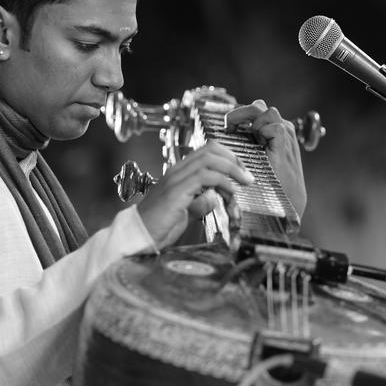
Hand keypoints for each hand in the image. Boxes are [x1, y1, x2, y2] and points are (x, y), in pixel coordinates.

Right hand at [136, 141, 253, 249]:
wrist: (138, 236)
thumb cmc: (158, 227)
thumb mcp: (185, 213)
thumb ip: (199, 203)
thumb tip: (214, 198)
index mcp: (179, 174)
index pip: (207, 152)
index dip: (228, 157)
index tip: (242, 172)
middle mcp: (177, 171)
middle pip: (210, 149)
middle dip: (234, 159)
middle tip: (247, 176)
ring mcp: (175, 179)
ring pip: (209, 159)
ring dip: (233, 169)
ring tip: (245, 182)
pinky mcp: (176, 191)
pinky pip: (205, 177)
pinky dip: (223, 182)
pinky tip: (230, 194)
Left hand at [224, 99, 306, 215]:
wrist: (287, 201)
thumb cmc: (268, 184)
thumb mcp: (254, 160)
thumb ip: (245, 146)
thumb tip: (222, 139)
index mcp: (273, 131)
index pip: (254, 111)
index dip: (238, 115)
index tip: (226, 128)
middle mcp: (281, 128)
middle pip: (258, 106)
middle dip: (240, 114)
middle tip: (228, 127)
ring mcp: (286, 134)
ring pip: (267, 111)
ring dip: (252, 122)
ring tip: (244, 138)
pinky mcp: (287, 142)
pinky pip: (275, 126)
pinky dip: (263, 132)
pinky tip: (258, 146)